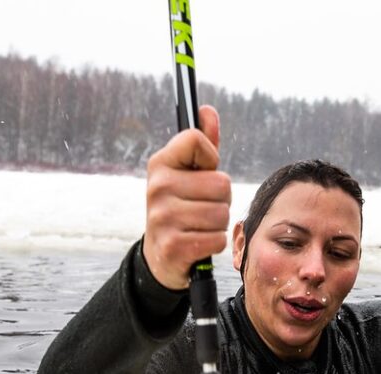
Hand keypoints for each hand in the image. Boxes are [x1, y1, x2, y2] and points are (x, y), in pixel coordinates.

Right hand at [143, 105, 230, 289]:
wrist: (160, 254)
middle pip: (222, 183)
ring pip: (222, 213)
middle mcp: (157, 187)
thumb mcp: (188, 173)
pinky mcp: (173, 245)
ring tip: (200, 224)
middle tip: (203, 206)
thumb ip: (202, 143)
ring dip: (219, 223)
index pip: (197, 140)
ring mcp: (162, 217)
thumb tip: (208, 111)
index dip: (211, 158)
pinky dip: (215, 242)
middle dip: (222, 199)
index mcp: (160, 163)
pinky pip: (218, 238)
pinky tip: (198, 240)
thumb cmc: (181, 206)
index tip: (201, 172)